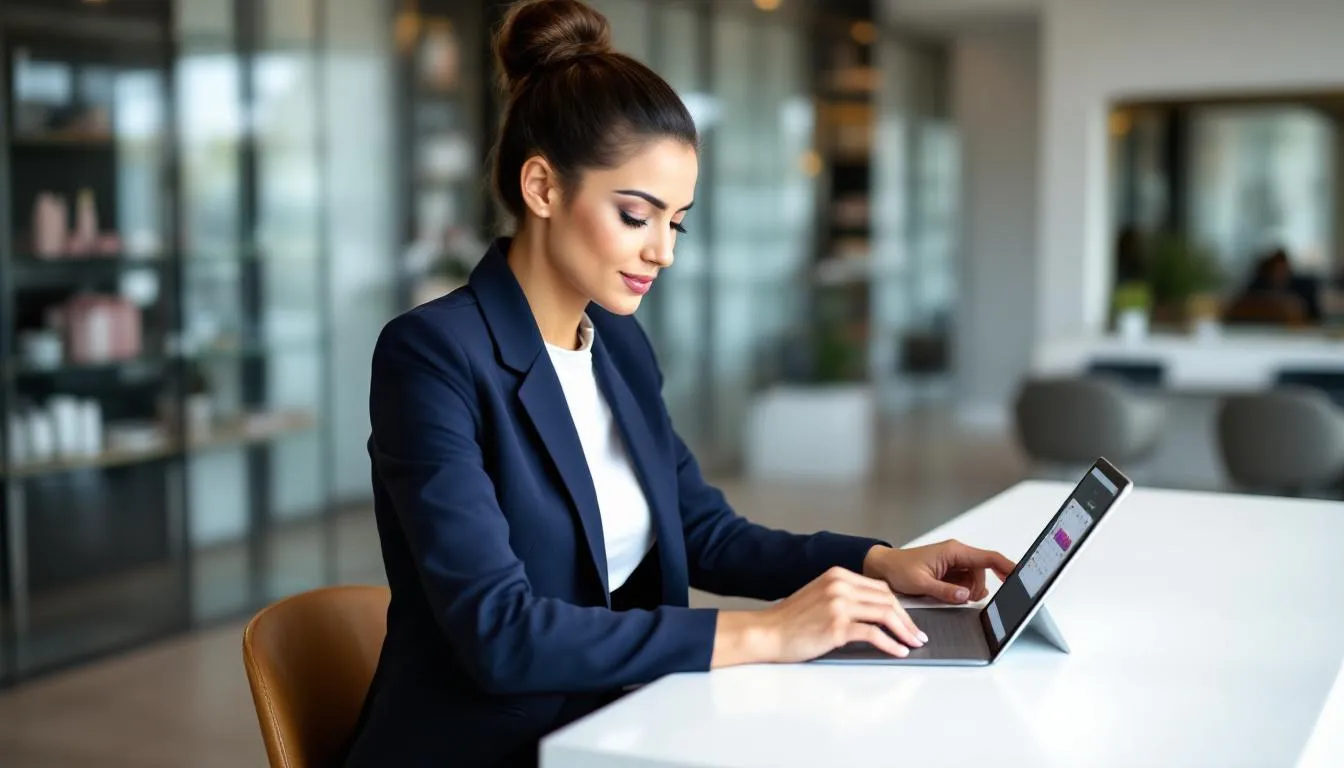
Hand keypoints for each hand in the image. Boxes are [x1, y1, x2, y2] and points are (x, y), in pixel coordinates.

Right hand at [750, 567, 925, 662]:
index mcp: (837, 575)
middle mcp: (840, 585)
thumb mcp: (819, 596)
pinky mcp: (837, 626)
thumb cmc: (790, 620)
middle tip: (918, 634)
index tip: (908, 620)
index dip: (899, 605)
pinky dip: (890, 644)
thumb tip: (874, 612)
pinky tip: (898, 651)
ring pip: (885, 614)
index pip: (880, 588)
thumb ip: (844, 597)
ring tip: (913, 643)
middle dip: (907, 619)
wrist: (766, 632)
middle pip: (887, 600)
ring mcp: (838, 604)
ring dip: (904, 631)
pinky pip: (873, 634)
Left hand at [863, 540, 1015, 604]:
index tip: (1019, 576)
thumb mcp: (922, 583)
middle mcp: (956, 554)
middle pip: (983, 574)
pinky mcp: (949, 572)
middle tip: (960, 599)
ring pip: (974, 581)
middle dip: (976, 590)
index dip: (1007, 567)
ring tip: (946, 595)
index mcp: (954, 551)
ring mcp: (953, 563)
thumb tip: (965, 596)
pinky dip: (960, 592)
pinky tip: (949, 595)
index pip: (988, 558)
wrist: (883, 568)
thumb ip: (946, 591)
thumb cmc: (899, 569)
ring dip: (966, 592)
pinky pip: (964, 583)